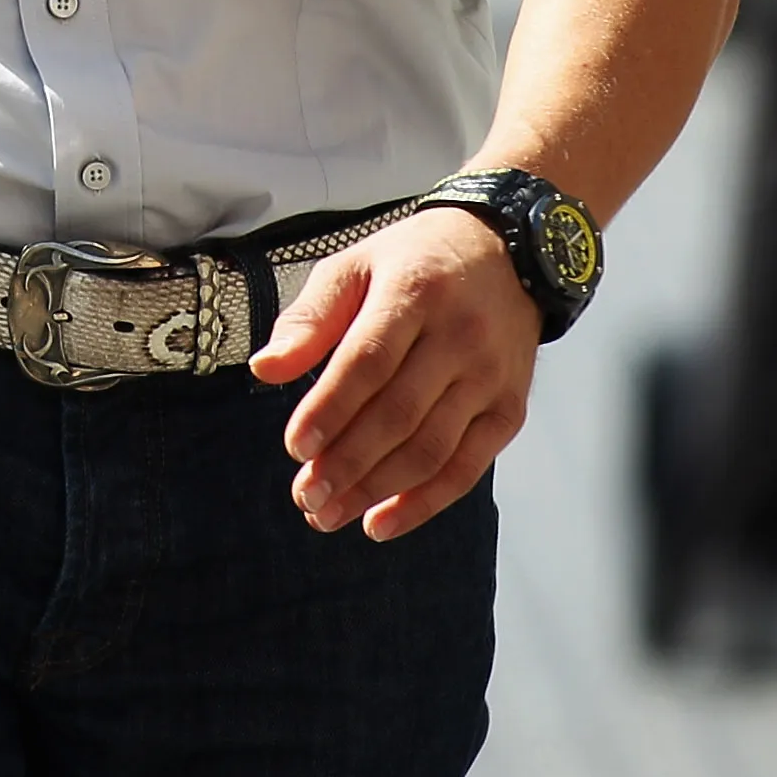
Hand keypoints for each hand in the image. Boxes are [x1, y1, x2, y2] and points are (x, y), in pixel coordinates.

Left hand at [249, 205, 539, 541]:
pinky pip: (469, 467)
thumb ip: (309, 319)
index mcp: (414, 293)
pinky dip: (425, 502)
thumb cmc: (413, 262)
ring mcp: (490, 377)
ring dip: (378, 490)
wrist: (506, 254)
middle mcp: (460, 338)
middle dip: (348, 464)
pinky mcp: (511, 409)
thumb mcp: (353, 266)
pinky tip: (382, 523)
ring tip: (330, 513)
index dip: (331, 409)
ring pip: (432, 449)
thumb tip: (265, 370)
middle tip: (306, 496)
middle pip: (399, 414)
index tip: (296, 447)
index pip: (368, 362)